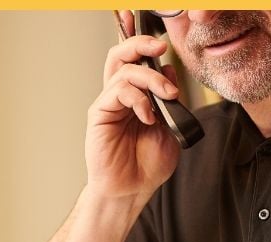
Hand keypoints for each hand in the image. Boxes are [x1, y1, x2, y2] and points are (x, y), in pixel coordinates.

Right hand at [85, 10, 181, 207]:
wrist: (132, 190)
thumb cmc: (147, 164)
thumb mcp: (171, 126)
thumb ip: (171, 99)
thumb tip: (170, 70)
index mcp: (137, 96)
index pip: (135, 60)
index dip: (138, 38)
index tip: (147, 23)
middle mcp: (120, 96)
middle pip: (122, 55)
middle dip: (140, 43)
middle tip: (160, 46)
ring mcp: (109, 104)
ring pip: (124, 70)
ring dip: (151, 77)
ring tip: (167, 95)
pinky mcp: (100, 113)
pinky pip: (117, 91)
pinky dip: (138, 98)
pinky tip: (148, 115)